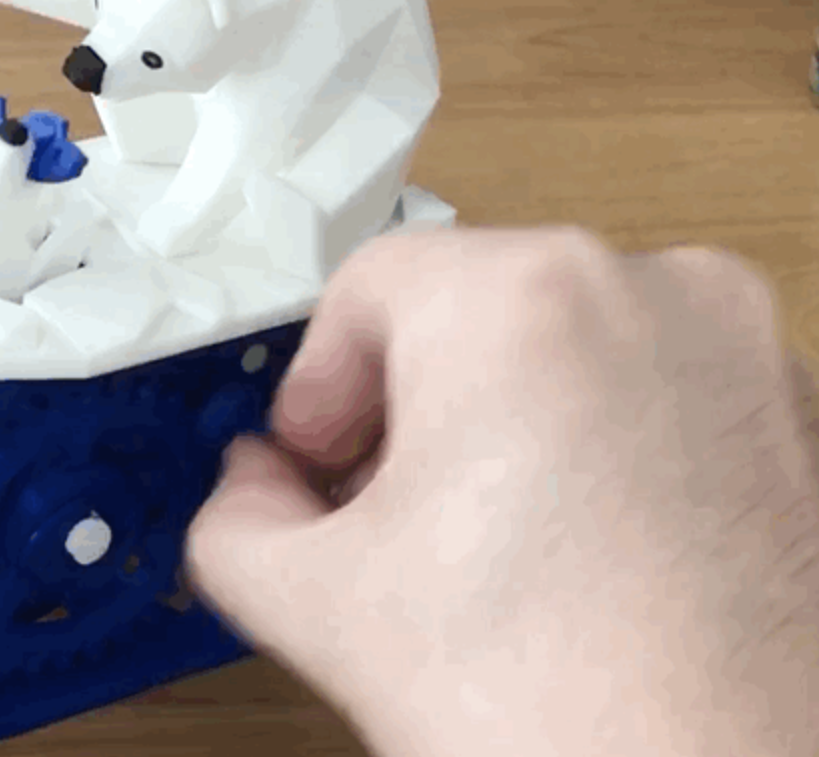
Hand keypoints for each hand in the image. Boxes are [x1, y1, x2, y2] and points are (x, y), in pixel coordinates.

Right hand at [187, 227, 818, 756]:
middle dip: (410, 413)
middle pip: (469, 313)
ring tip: (491, 554)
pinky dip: (606, 453)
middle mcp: (651, 293)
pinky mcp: (801, 420)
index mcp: (523, 301)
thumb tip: (254, 488)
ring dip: (507, 429)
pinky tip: (583, 565)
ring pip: (568, 351)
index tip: (317, 462)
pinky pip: (660, 396)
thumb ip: (236, 516)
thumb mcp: (319, 605)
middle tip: (386, 518)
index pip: (368, 287)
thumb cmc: (574, 711)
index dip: (318, 384)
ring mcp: (744, 354)